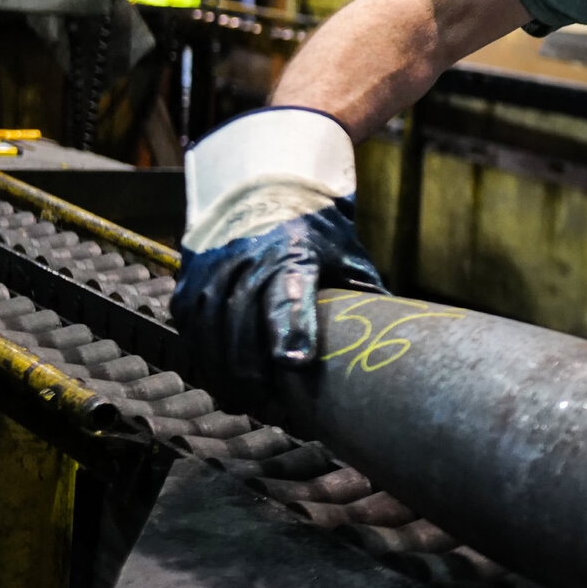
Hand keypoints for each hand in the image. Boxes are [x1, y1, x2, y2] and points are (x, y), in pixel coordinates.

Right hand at [171, 108, 383, 407]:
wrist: (266, 182)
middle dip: (253, 370)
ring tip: (246, 401)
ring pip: (209, 327)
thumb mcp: (349, 256)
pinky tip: (221, 377)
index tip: (295, 363)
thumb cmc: (317, 231)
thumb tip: (396, 345)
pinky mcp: (191, 275)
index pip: (288, 294)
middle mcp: (247, 255)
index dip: (291, 330)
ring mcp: (213, 264)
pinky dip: (204, 354)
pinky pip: (190, 323)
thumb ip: (365, 298)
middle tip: (270, 405)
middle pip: (241, 321)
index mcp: (294, 251)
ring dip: (225, 370)